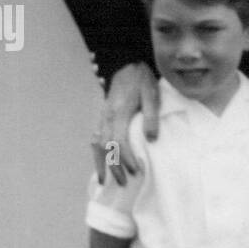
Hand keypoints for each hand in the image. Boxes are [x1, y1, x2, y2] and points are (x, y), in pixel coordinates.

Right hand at [93, 63, 158, 183]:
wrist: (127, 63)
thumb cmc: (142, 80)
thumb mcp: (152, 95)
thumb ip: (152, 116)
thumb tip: (151, 139)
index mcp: (120, 112)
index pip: (120, 141)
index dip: (127, 158)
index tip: (136, 171)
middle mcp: (107, 117)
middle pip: (106, 147)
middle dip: (113, 167)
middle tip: (123, 184)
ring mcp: (102, 117)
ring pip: (96, 144)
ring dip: (101, 163)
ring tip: (104, 181)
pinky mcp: (102, 117)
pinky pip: (95, 138)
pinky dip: (96, 153)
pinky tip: (100, 164)